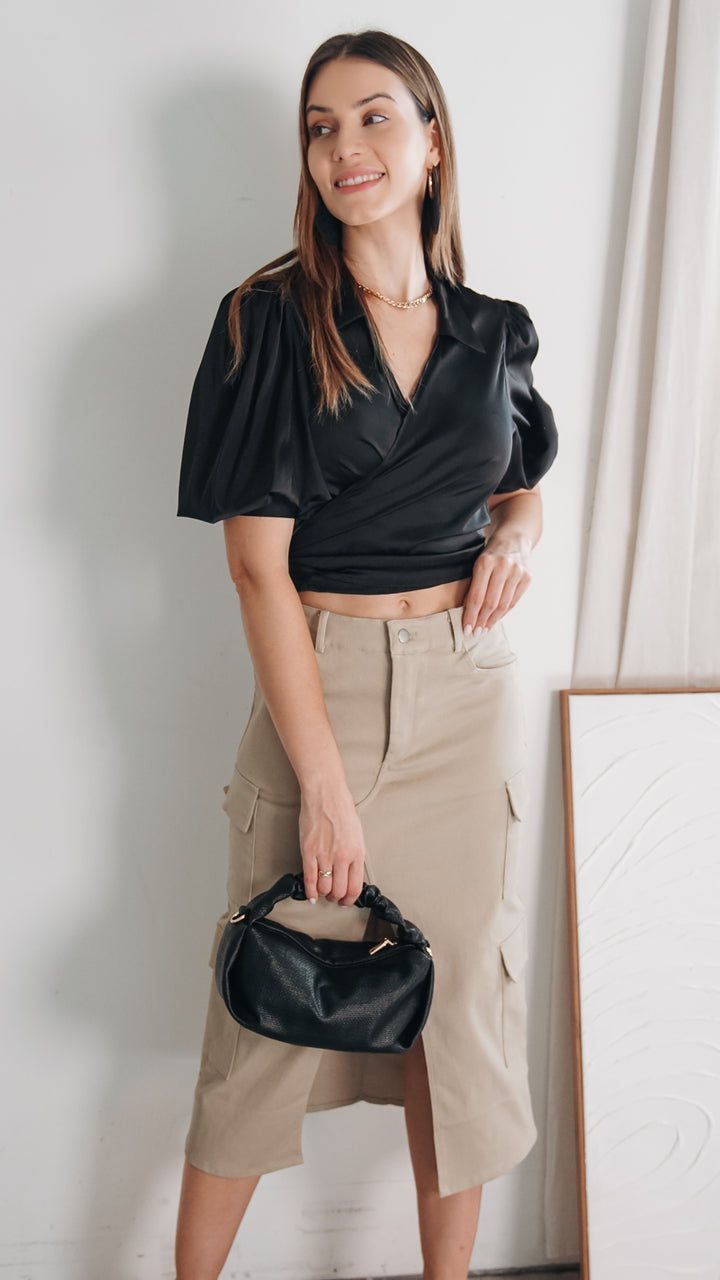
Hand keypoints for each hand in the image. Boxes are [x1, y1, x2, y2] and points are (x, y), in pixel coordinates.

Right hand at [298, 782, 365, 905]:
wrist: (325, 794)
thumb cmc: (341, 810)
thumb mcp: (357, 835)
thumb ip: (354, 855)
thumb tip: (350, 874)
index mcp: (357, 853)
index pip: (355, 887)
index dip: (350, 899)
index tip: (346, 901)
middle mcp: (342, 857)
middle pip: (339, 890)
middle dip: (336, 898)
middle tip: (333, 898)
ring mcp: (325, 855)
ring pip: (324, 888)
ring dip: (323, 894)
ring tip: (322, 893)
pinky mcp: (308, 851)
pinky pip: (309, 879)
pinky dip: (310, 891)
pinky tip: (311, 895)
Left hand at [462, 539, 531, 633]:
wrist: (513, 538)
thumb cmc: (490, 553)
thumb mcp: (477, 563)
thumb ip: (473, 585)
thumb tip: (467, 613)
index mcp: (485, 562)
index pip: (476, 596)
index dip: (471, 615)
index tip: (466, 628)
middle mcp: (502, 566)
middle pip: (490, 603)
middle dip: (481, 621)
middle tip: (475, 633)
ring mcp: (517, 572)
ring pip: (503, 604)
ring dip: (492, 620)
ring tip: (484, 629)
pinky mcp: (527, 577)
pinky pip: (514, 601)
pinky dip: (504, 613)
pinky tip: (495, 619)